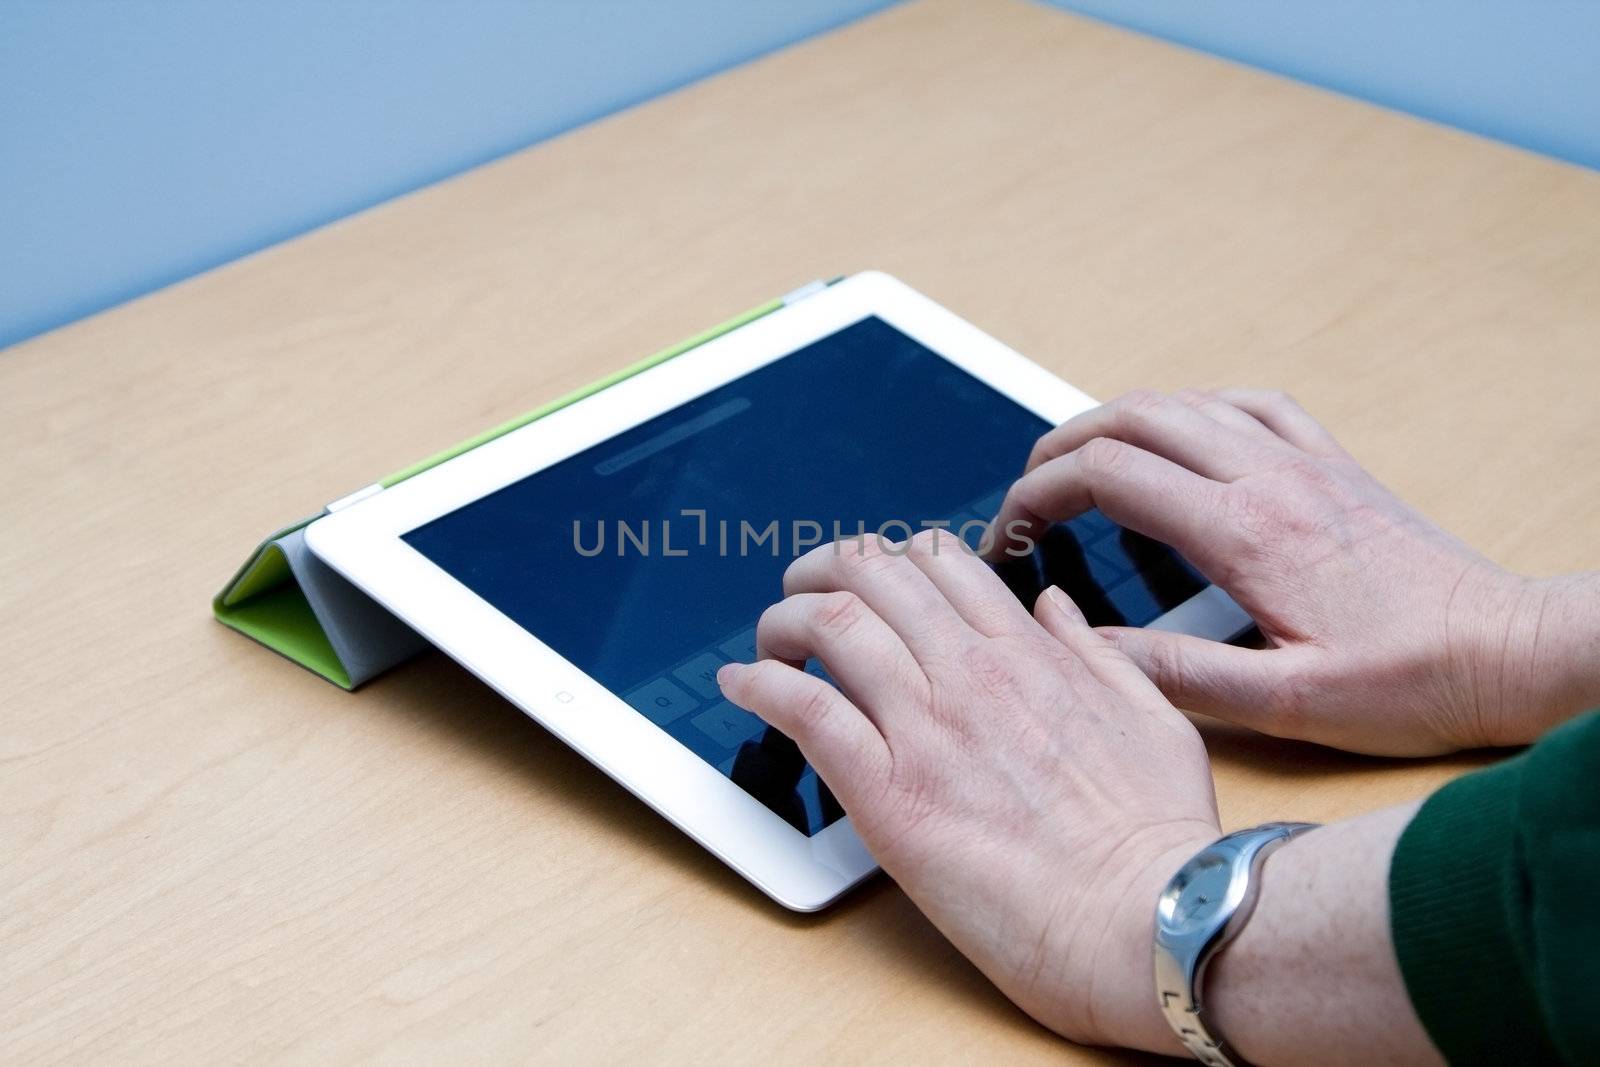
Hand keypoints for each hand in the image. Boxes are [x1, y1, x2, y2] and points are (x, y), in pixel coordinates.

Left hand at [717, 531, 1217, 1052]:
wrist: (1149, 920)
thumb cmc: (1157, 838)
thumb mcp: (1151, 717)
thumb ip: (1095, 653)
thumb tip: (1056, 607)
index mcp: (1031, 654)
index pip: (941, 564)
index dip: (891, 561)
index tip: (872, 583)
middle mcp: (972, 673)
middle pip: (872, 576)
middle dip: (822, 571)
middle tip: (802, 593)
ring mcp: (927, 728)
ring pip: (831, 625)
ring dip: (785, 621)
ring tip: (769, 643)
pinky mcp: (890, 793)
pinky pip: (806, 710)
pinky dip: (762, 686)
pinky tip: (744, 686)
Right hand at [989, 388, 1598, 754]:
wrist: (1511, 650)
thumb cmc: (1412, 682)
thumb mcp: (1287, 705)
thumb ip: (1178, 674)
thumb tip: (1088, 648)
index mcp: (1246, 535)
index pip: (1109, 476)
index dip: (1039, 492)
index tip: (1011, 531)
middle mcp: (1269, 479)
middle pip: (1131, 419)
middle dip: (1060, 448)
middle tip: (1026, 496)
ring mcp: (1304, 462)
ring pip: (1183, 403)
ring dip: (1116, 423)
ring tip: (1081, 468)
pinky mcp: (1334, 465)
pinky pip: (1251, 404)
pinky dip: (1194, 409)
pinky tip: (1181, 437)